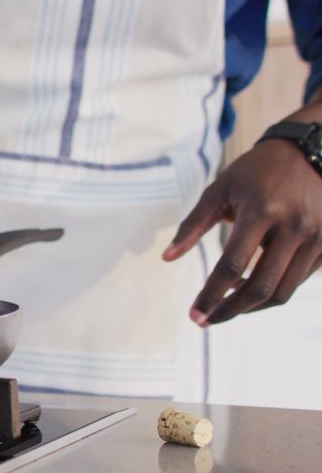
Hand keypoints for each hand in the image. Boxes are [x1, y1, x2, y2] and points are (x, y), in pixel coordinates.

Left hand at [164, 126, 321, 325]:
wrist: (310, 151)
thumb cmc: (256, 172)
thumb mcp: (220, 190)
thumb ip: (193, 225)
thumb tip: (166, 258)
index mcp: (262, 212)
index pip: (233, 265)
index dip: (212, 295)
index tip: (194, 315)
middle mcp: (294, 227)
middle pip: (261, 288)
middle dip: (230, 311)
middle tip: (206, 321)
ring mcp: (316, 238)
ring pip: (283, 291)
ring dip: (251, 307)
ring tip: (225, 306)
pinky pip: (298, 282)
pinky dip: (273, 293)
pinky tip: (249, 291)